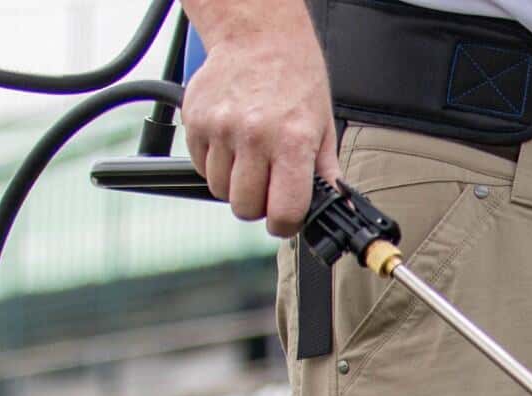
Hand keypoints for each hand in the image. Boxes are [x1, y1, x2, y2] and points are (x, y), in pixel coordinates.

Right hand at [182, 8, 339, 237]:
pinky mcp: (196, 120)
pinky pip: (200, 166)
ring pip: (219, 190)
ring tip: (249, 159)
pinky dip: (214, 164)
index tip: (284, 218)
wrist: (258, 35)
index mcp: (291, 141)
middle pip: (245, 207)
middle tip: (267, 185)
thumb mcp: (323, 125)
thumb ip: (325, 173)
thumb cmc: (295, 77)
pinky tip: (231, 144)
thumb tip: (335, 211)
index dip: (284, 224)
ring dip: (234, 184)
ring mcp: (220, 128)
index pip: (283, 211)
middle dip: (257, 205)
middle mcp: (254, 136)